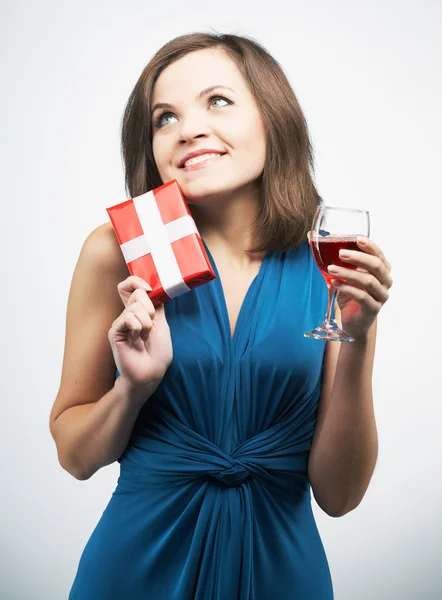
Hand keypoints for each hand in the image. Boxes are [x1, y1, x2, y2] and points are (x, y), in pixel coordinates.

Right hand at [108, 276, 172, 393]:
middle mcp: (127, 315)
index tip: (150, 289)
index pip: (130, 286)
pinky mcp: (114, 332)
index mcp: (138, 311)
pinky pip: (127, 318)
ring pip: (135, 306)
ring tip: (145, 336)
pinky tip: (137, 337)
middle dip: (150, 308)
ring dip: (147, 321)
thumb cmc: (157, 353)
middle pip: (136, 293)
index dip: (137, 281)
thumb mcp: (162, 324)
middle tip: (151, 325)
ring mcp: (120, 323)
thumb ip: (157, 306)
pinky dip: (138, 326)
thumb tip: (154, 289)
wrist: (151, 373)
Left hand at [327, 237, 392, 338]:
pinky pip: (362, 297)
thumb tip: (312, 237)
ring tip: (331, 269)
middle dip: (358, 257)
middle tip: (340, 253)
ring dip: (348, 273)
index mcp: (382, 270)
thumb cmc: (351, 294)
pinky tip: (334, 283)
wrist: (353, 321)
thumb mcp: (345, 274)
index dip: (370, 245)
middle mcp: (385, 281)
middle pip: (376, 265)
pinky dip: (347, 288)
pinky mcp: (373, 309)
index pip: (379, 254)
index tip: (356, 238)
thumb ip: (336, 258)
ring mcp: (381, 296)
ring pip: (368, 281)